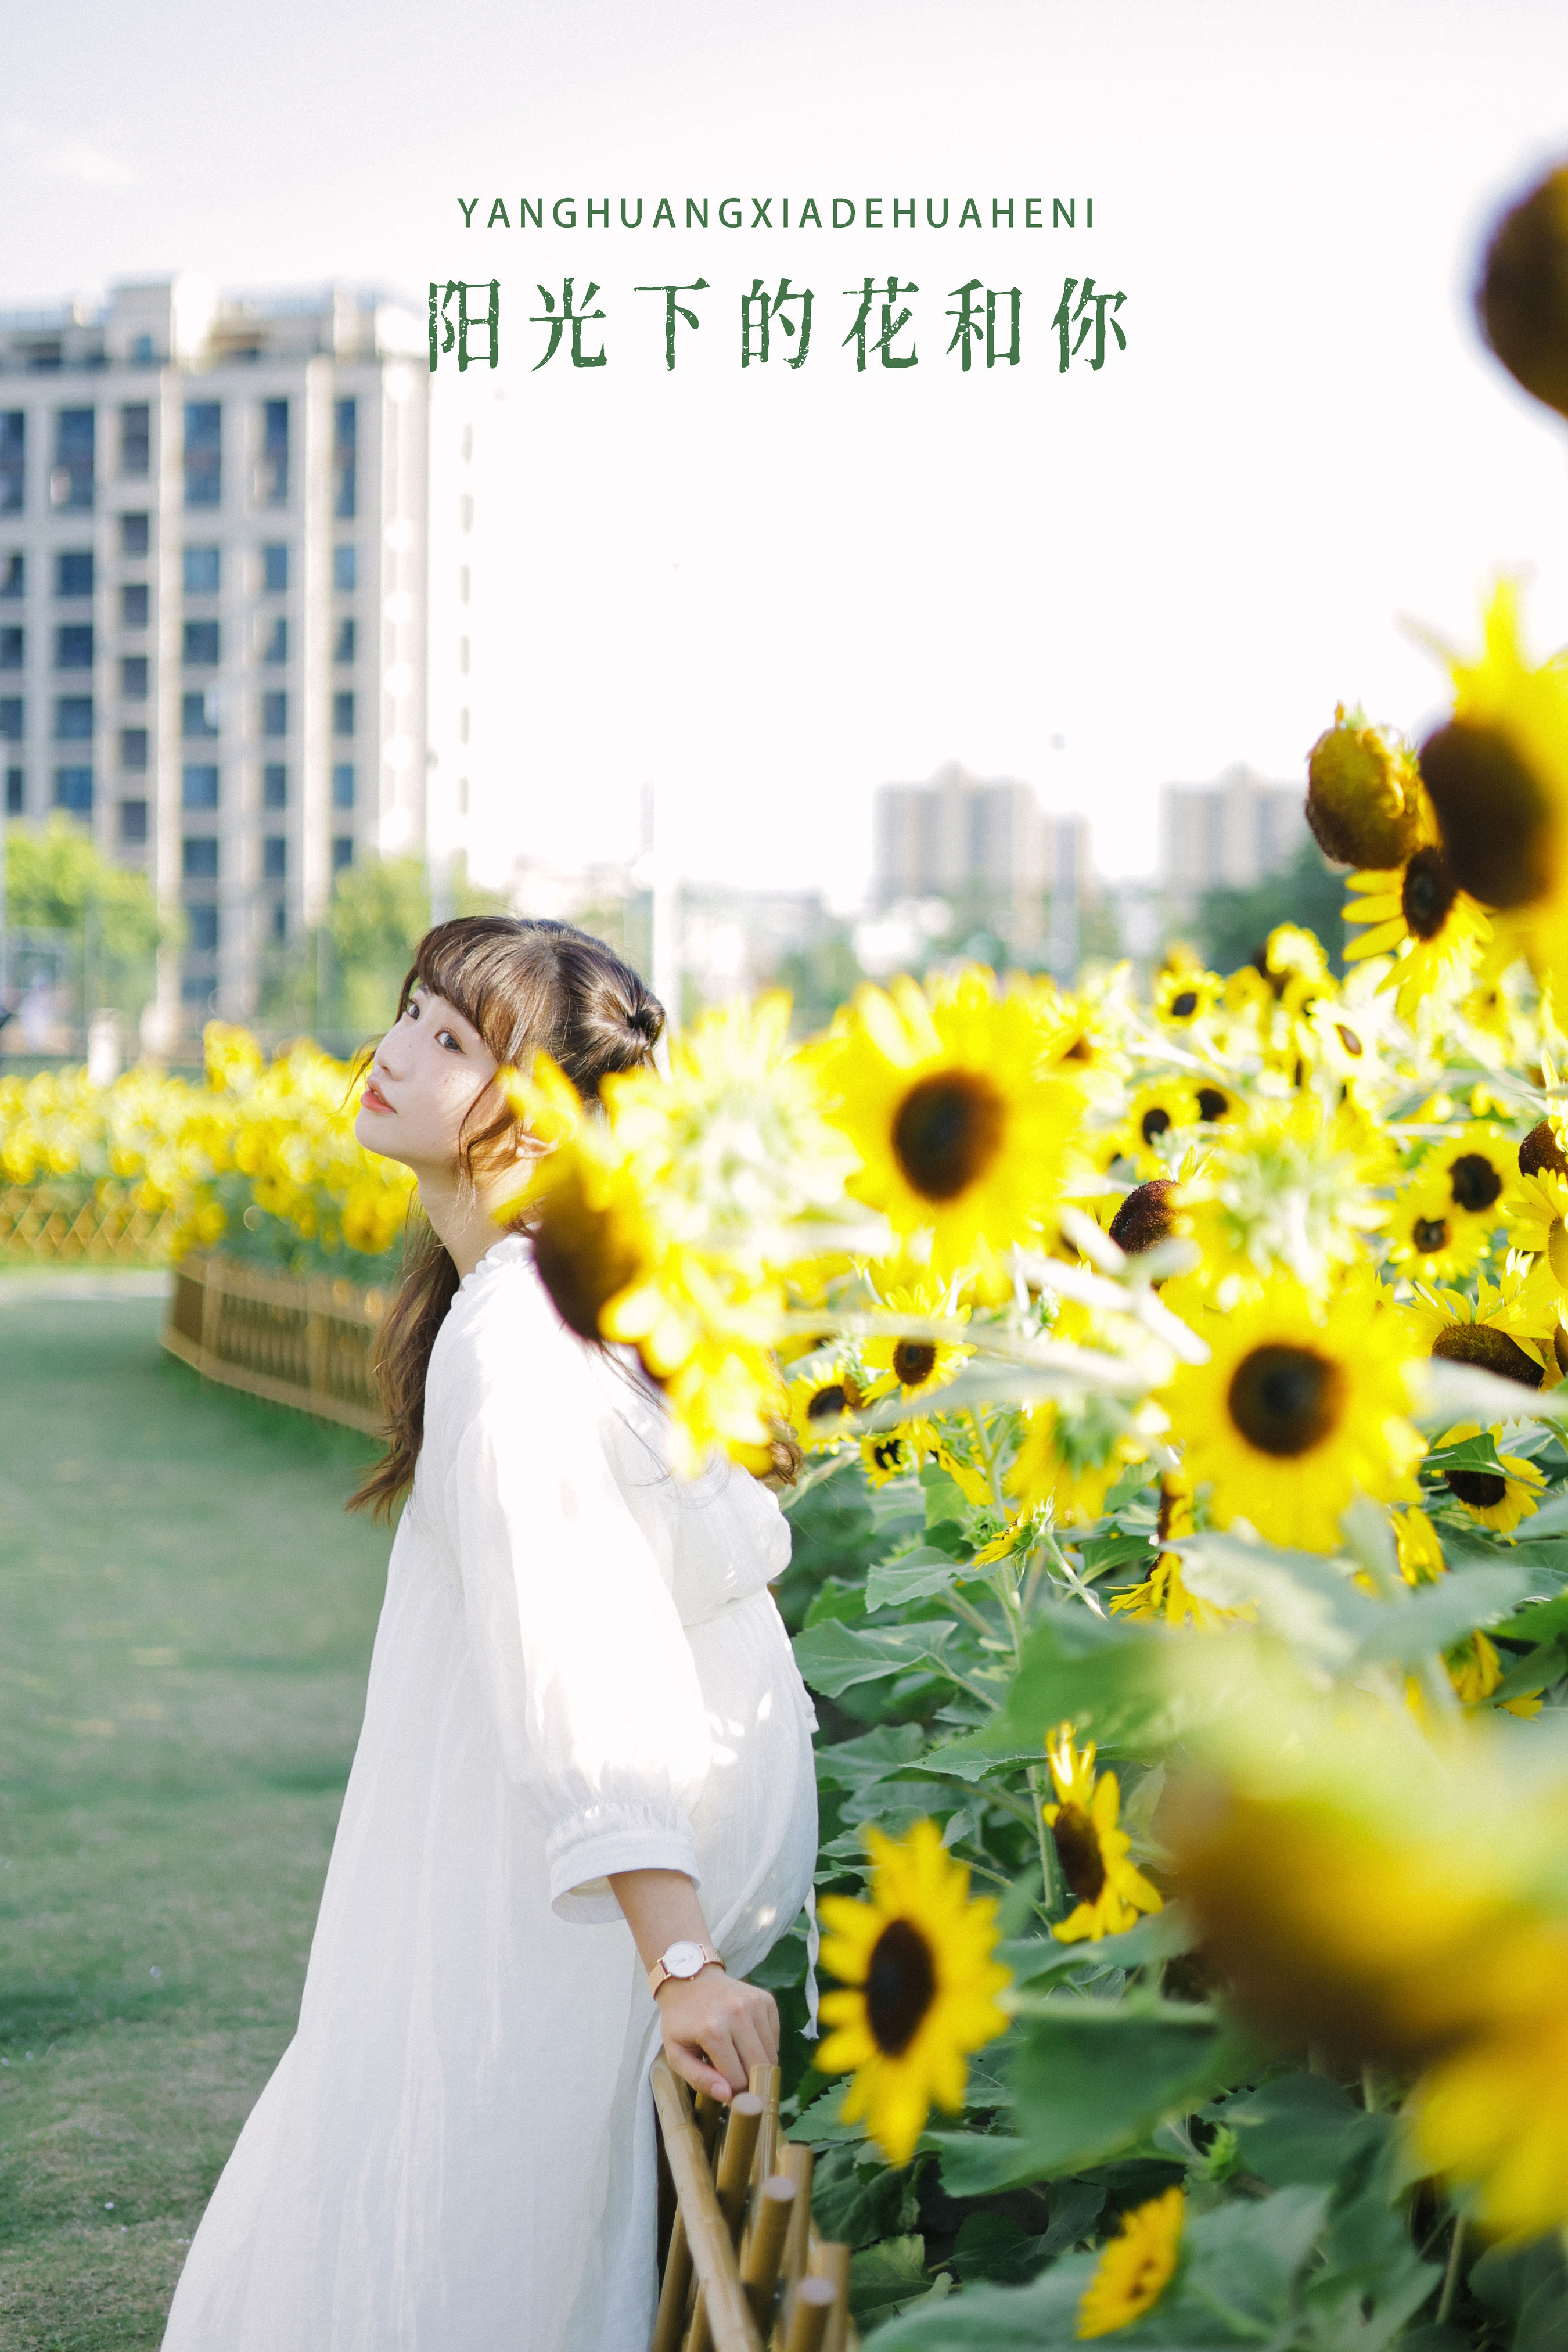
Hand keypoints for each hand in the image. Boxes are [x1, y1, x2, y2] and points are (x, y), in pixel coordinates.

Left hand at [655, 1966, 778, 2103]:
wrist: (690, 1979)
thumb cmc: (681, 2021)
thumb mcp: (677, 2054)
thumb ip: (699, 2079)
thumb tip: (728, 2096)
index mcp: (712, 2031)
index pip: (737, 2079)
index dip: (732, 2091)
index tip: (725, 2090)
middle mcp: (737, 2014)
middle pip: (758, 2068)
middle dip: (749, 2082)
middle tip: (736, 2080)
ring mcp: (754, 2004)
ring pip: (770, 2055)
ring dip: (757, 2065)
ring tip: (738, 2058)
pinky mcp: (765, 1999)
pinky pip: (774, 2038)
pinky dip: (764, 2047)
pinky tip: (745, 2041)